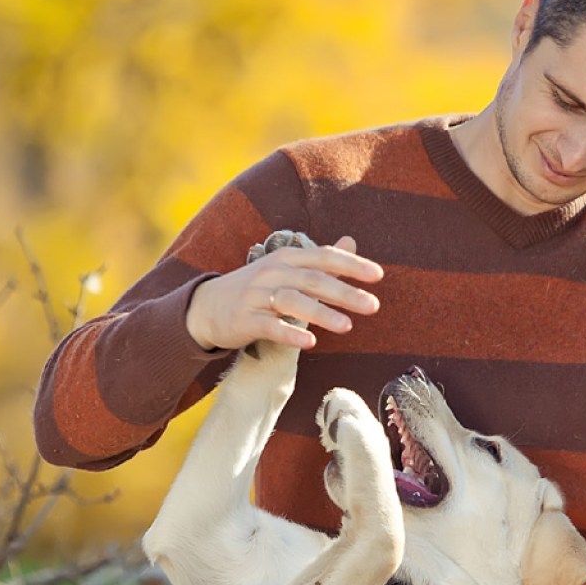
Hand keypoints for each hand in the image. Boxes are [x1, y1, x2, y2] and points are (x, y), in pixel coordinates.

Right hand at [185, 236, 382, 350]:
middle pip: (312, 280)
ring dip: (321, 313)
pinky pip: (269, 326)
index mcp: (286, 258)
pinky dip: (289, 333)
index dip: (350, 265)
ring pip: (292, 301)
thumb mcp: (287, 269)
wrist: (207, 307)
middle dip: (344, 292)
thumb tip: (351, 242)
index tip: (378, 275)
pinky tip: (309, 343)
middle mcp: (272, 273)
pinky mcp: (244, 320)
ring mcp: (256, 296)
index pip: (323, 257)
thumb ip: (320, 259)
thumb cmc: (256, 289)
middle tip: (373, 306)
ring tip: (347, 326)